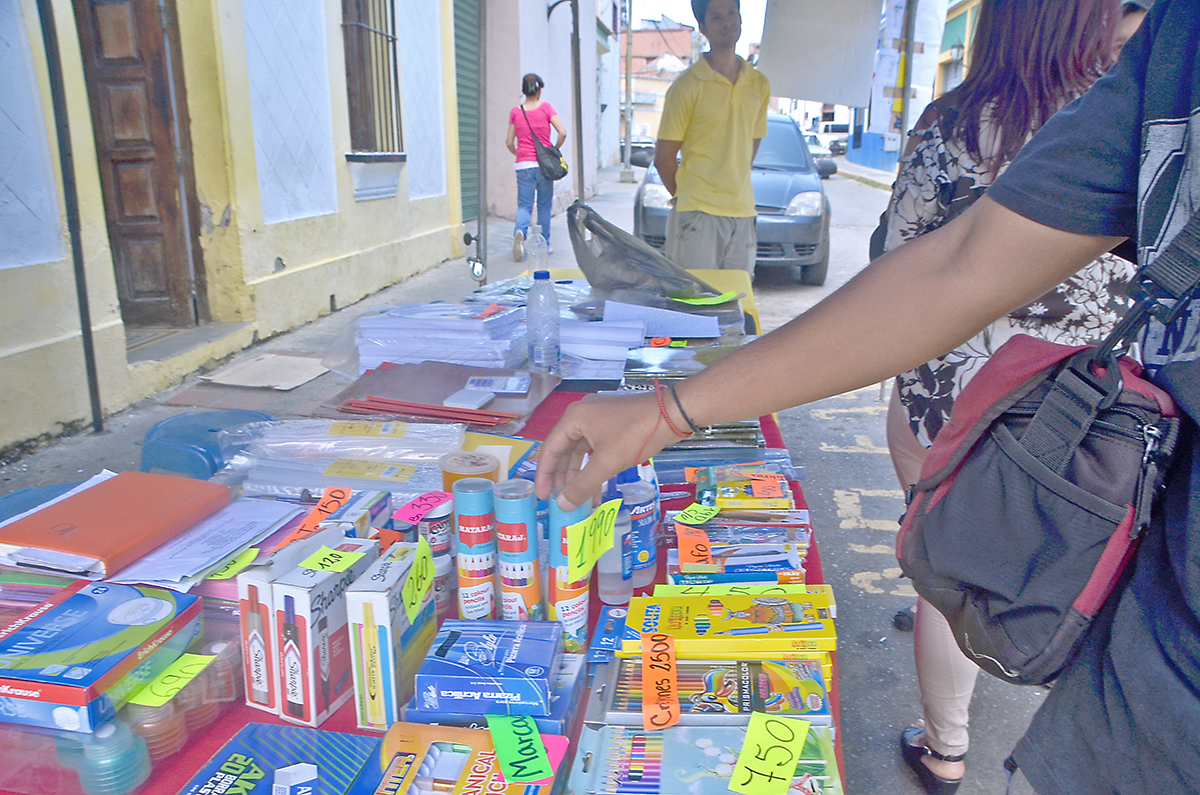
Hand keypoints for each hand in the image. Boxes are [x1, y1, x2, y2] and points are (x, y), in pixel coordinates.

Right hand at [534, 391, 678, 508]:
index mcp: (574, 417)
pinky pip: (594, 447)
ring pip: (579, 449)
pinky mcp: (611, 423)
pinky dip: (593, 466)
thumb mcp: (607, 462)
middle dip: (561, 476)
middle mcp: (581, 414)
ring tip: (575, 496)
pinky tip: (595, 485)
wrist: (671, 414)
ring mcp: (597, 418)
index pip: (550, 448)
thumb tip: (562, 504)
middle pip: (563, 449)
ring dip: (578, 473)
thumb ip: (582, 485)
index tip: (543, 496)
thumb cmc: (636, 435)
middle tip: (558, 499)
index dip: (544, 474)